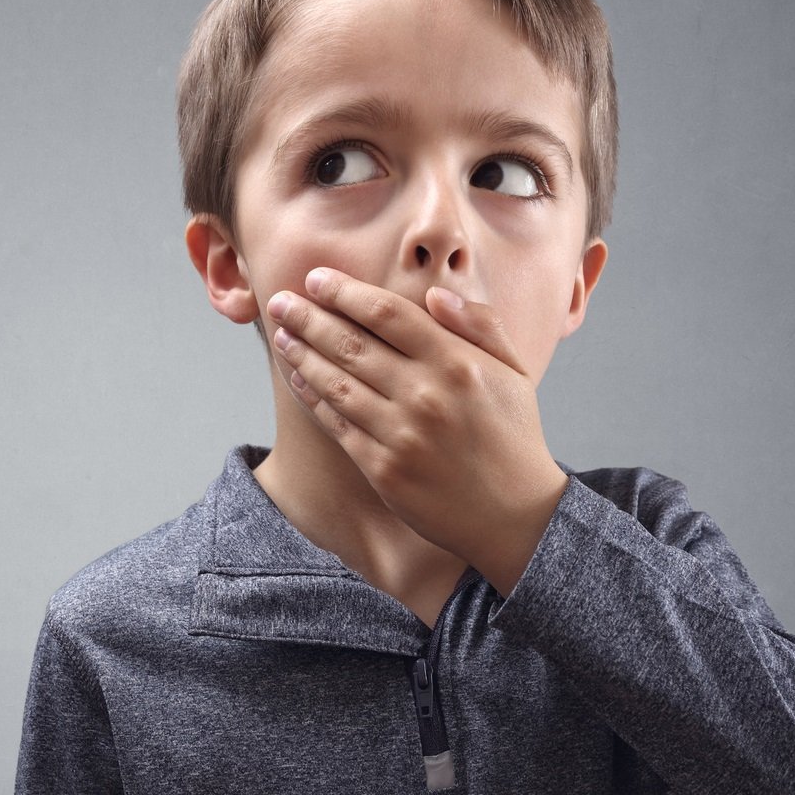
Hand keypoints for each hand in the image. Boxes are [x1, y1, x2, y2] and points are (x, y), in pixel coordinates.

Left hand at [266, 268, 567, 594]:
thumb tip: (435, 294)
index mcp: (458, 363)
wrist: (514, 516)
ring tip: (282, 335)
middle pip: (351, 344)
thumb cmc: (512, 436)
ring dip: (302, 355)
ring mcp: (402, 434)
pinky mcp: (383, 469)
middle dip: (308, 318)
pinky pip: (337, 424)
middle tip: (281, 301)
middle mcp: (426, 395)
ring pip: (337, 383)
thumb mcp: (513, 371)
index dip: (346, 292)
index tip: (317, 278)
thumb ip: (480, 324)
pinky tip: (299, 377)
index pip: (388, 313)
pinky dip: (313, 397)